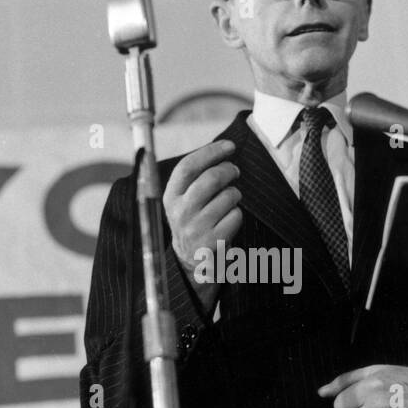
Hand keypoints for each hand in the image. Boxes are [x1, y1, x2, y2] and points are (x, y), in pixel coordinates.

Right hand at [162, 140, 241, 310]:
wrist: (190, 262)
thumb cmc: (193, 221)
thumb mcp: (183, 200)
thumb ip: (195, 178)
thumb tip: (222, 150)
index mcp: (170, 197)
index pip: (187, 167)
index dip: (211, 152)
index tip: (229, 146)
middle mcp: (180, 213)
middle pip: (210, 179)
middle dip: (229, 170)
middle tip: (235, 171)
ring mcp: (196, 229)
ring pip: (228, 196)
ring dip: (235, 194)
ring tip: (230, 199)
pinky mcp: (212, 243)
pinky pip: (236, 216)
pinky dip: (237, 214)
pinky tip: (229, 219)